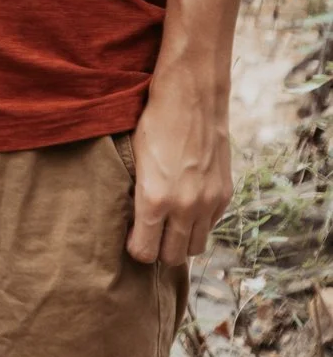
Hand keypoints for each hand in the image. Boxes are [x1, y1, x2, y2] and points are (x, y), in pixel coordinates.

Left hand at [126, 65, 232, 264]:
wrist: (191, 100)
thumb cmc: (153, 125)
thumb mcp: (133, 161)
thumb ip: (136, 196)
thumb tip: (134, 222)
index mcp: (154, 199)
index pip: (145, 251)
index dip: (136, 250)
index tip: (131, 239)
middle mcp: (185, 207)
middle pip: (173, 256)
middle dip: (159, 252)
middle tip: (148, 238)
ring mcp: (209, 202)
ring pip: (196, 246)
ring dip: (181, 242)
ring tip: (167, 228)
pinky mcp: (225, 194)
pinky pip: (211, 226)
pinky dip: (198, 225)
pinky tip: (186, 210)